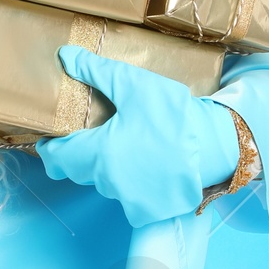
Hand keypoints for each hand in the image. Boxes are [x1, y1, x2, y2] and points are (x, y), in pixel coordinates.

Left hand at [38, 45, 239, 227]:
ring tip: (127, 143)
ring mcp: (127, 201)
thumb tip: (65, 55)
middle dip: (79, 152)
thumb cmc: (174, 116)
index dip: (51, 146)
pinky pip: (126, 199)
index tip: (56, 135)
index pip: (55, 158)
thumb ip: (96, 72)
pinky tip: (145, 165)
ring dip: (107, 166)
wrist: (217, 147)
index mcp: (97, 153)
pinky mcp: (146, 212)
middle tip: (94, 132)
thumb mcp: (134, 85)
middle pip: (77, 169)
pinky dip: (131, 184)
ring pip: (103, 183)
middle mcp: (107, 182)